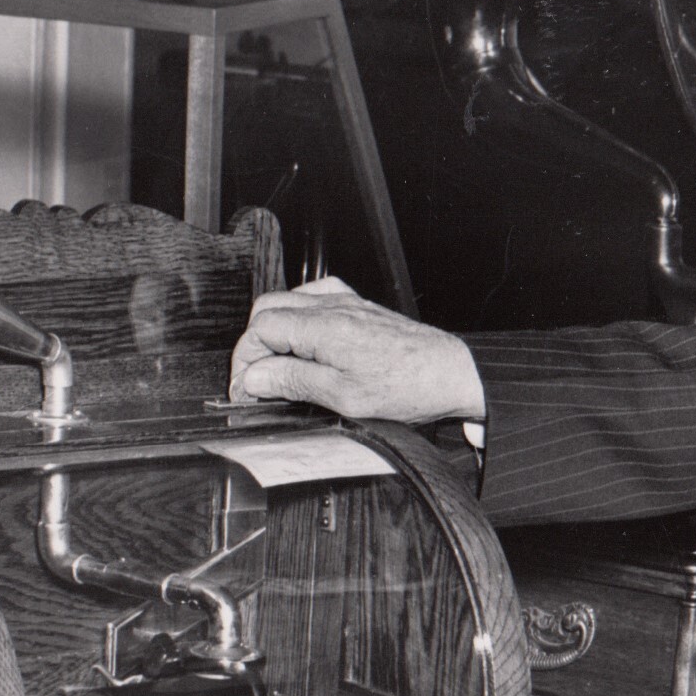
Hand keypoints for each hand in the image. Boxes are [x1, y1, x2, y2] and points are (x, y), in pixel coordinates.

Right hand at [229, 277, 485, 421]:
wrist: (450, 373)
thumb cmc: (407, 387)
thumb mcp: (343, 397)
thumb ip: (293, 382)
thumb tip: (254, 378)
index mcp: (322, 326)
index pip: (260, 329)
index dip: (245, 360)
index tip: (245, 389)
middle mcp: (332, 306)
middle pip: (267, 310)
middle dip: (254, 345)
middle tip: (257, 380)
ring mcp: (346, 302)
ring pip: (289, 301)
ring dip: (275, 331)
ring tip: (278, 365)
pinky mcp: (359, 307)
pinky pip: (315, 298)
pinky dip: (299, 317)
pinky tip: (305, 341)